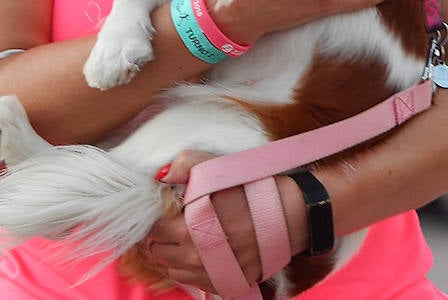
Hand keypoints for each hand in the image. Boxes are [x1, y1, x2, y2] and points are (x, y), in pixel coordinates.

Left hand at [146, 151, 307, 292]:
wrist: (292, 213)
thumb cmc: (254, 187)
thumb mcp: (220, 166)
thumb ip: (185, 165)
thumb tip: (159, 176)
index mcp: (193, 224)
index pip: (155, 229)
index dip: (157, 218)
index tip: (165, 211)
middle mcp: (201, 254)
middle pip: (161, 252)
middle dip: (162, 238)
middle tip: (173, 224)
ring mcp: (215, 272)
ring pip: (175, 271)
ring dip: (174, 257)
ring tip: (187, 239)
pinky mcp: (229, 283)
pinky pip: (196, 283)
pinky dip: (192, 271)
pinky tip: (202, 253)